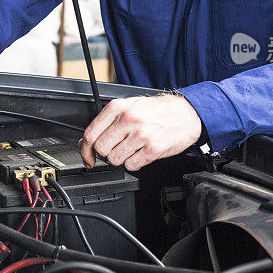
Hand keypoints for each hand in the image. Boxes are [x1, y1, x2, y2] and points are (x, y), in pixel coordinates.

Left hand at [79, 94, 202, 171]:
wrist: (186, 113)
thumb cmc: (157, 111)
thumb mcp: (129, 107)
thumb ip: (107, 122)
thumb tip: (86, 142)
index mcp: (118, 107)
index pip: (91, 133)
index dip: (86, 150)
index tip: (88, 157)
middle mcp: (128, 119)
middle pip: (101, 149)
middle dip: (106, 153)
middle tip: (116, 149)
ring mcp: (141, 135)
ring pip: (115, 159)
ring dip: (121, 158)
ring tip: (132, 149)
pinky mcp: (152, 149)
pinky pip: (131, 165)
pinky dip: (134, 163)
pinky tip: (141, 153)